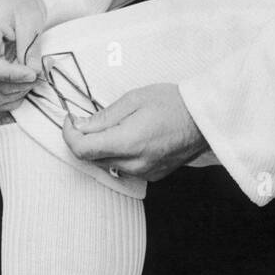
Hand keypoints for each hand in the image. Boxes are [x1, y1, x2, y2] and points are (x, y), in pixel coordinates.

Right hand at [0, 0, 46, 111]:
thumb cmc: (19, 3)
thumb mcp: (29, 19)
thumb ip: (30, 47)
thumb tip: (35, 73)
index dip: (10, 75)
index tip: (32, 74)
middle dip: (20, 84)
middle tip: (42, 72)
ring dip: (17, 93)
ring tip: (36, 77)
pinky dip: (9, 100)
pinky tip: (25, 90)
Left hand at [62, 82, 208, 183]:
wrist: (205, 118)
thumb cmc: (173, 102)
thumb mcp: (134, 99)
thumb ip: (104, 116)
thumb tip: (80, 126)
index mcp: (127, 142)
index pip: (82, 149)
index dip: (69, 135)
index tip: (71, 120)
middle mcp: (134, 163)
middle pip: (93, 158)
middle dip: (85, 139)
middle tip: (91, 118)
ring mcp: (144, 172)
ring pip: (108, 164)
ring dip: (103, 147)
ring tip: (117, 126)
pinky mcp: (153, 175)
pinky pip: (125, 167)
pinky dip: (120, 154)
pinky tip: (132, 138)